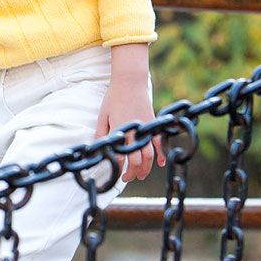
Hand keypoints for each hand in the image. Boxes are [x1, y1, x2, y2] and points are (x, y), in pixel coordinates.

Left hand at [95, 48, 165, 179]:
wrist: (130, 82)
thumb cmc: (113, 98)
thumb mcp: (102, 115)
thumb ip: (101, 133)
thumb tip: (98, 148)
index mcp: (120, 130)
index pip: (121, 156)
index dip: (118, 168)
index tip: (114, 174)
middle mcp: (134, 132)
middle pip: (136, 160)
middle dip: (132, 173)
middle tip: (126, 179)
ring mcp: (146, 128)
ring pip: (149, 155)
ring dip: (146, 168)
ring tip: (140, 176)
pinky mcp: (153, 124)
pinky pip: (159, 142)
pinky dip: (161, 154)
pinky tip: (160, 163)